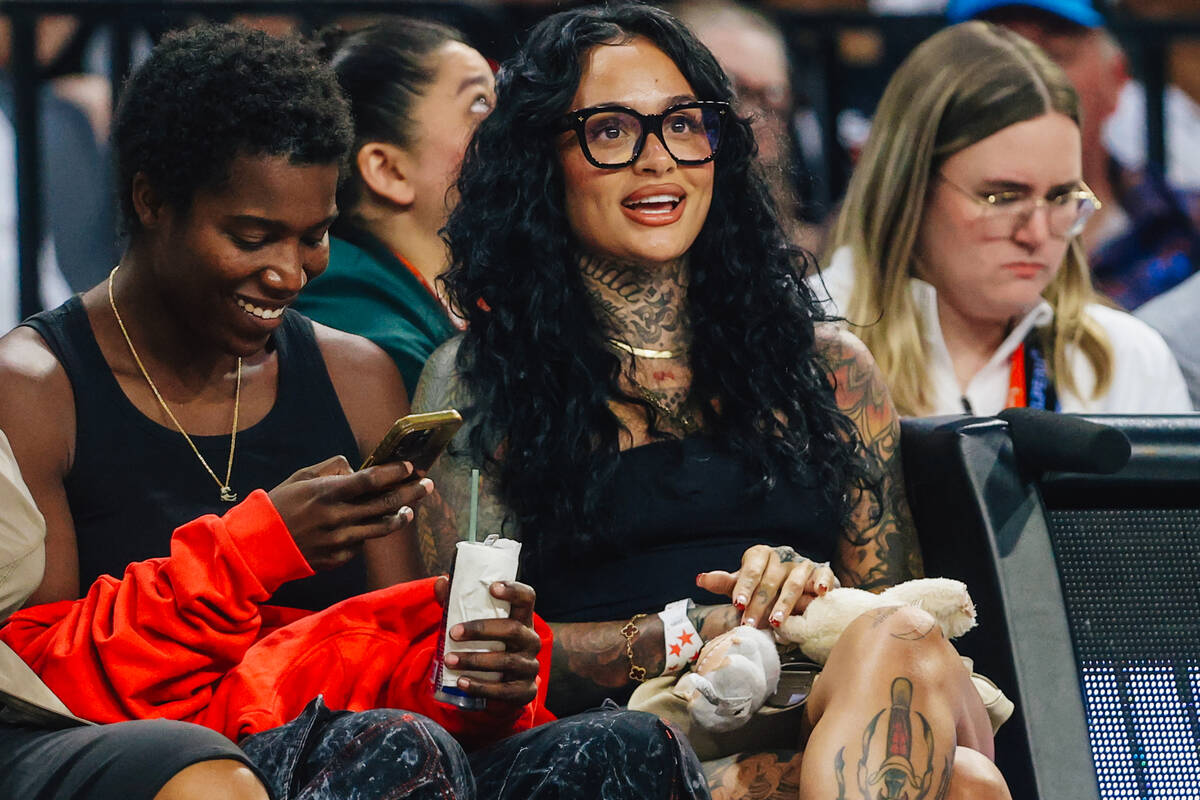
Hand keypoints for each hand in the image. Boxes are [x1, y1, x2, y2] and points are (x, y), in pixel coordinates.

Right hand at [268, 456, 432, 570]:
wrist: (258, 546)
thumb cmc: (279, 505)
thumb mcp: (301, 477)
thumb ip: (332, 470)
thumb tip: (356, 469)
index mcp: (328, 493)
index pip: (371, 480)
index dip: (394, 473)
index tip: (410, 467)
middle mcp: (337, 517)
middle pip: (384, 504)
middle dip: (410, 493)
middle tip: (427, 485)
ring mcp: (340, 541)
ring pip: (381, 528)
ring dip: (400, 517)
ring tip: (409, 510)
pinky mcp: (338, 558)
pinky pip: (361, 544)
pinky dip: (368, 533)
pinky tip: (368, 527)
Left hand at [435, 576, 541, 712]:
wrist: (504, 687)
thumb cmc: (489, 647)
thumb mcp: (477, 625)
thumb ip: (458, 604)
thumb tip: (441, 581)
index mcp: (522, 619)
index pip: (527, 598)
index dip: (513, 590)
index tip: (492, 587)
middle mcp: (531, 640)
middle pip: (512, 629)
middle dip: (481, 630)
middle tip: (454, 633)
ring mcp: (530, 666)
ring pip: (506, 661)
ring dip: (474, 660)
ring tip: (449, 660)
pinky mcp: (525, 691)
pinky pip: (504, 690)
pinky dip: (480, 686)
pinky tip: (462, 682)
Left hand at [697, 544, 837, 628]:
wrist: (791, 584)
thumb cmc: (762, 586)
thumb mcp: (742, 585)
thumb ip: (724, 582)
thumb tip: (700, 579)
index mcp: (760, 555)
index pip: (751, 570)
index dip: (745, 587)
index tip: (738, 604)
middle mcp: (781, 557)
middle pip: (770, 580)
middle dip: (760, 604)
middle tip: (751, 623)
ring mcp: (801, 564)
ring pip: (794, 582)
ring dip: (785, 603)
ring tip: (776, 622)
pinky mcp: (820, 572)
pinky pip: (823, 575)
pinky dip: (822, 582)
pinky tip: (819, 594)